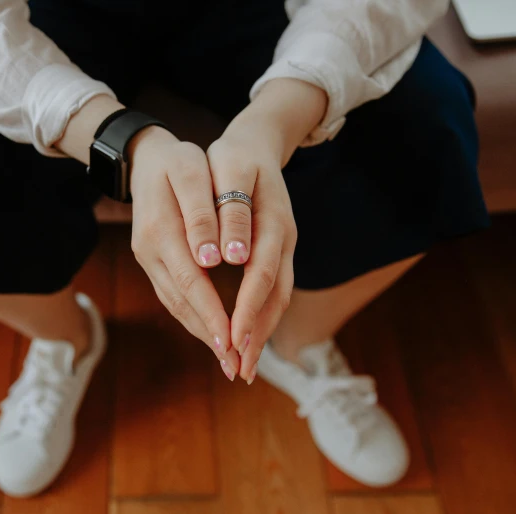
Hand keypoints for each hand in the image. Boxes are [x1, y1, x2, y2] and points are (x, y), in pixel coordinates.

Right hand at [130, 127, 240, 378]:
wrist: (145, 156)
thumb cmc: (176, 159)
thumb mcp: (189, 173)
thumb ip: (199, 214)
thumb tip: (210, 259)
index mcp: (160, 231)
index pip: (190, 282)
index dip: (212, 314)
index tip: (231, 343)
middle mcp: (149, 251)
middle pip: (182, 302)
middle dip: (210, 335)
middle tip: (235, 367)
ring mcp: (147, 258)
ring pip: (176, 303)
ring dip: (201, 331)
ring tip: (227, 358)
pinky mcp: (152, 260)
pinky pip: (172, 294)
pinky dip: (192, 315)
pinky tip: (209, 329)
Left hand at [207, 78, 327, 381]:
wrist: (256, 141)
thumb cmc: (235, 155)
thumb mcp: (232, 170)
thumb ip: (235, 214)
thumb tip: (233, 258)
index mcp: (274, 222)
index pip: (261, 277)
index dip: (247, 310)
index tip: (232, 340)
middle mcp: (283, 240)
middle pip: (275, 297)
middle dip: (256, 334)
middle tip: (239, 369)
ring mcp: (283, 248)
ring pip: (277, 299)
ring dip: (260, 333)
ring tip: (243, 366)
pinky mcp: (275, 253)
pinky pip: (272, 292)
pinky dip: (260, 318)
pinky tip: (246, 337)